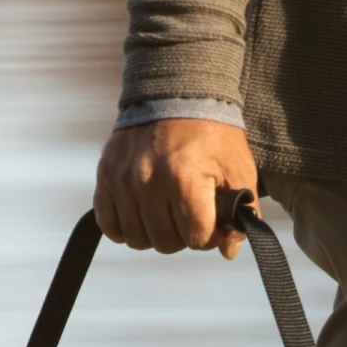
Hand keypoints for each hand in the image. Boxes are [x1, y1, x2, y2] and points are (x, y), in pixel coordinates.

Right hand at [94, 118, 257, 257]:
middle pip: (166, 243)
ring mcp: (123, 179)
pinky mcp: (106, 175)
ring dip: (155, 233)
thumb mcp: (238, 168)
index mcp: (184, 178)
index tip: (211, 218)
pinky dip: (125, 228)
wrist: (175, 95)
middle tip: (189, 214)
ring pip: (138, 239)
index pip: (197, 239)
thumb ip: (241, 213)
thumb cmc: (211, 134)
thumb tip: (229, 251)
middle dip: (183, 235)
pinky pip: (109, 224)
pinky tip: (142, 215)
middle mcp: (149, 180)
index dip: (209, 235)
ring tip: (167, 212)